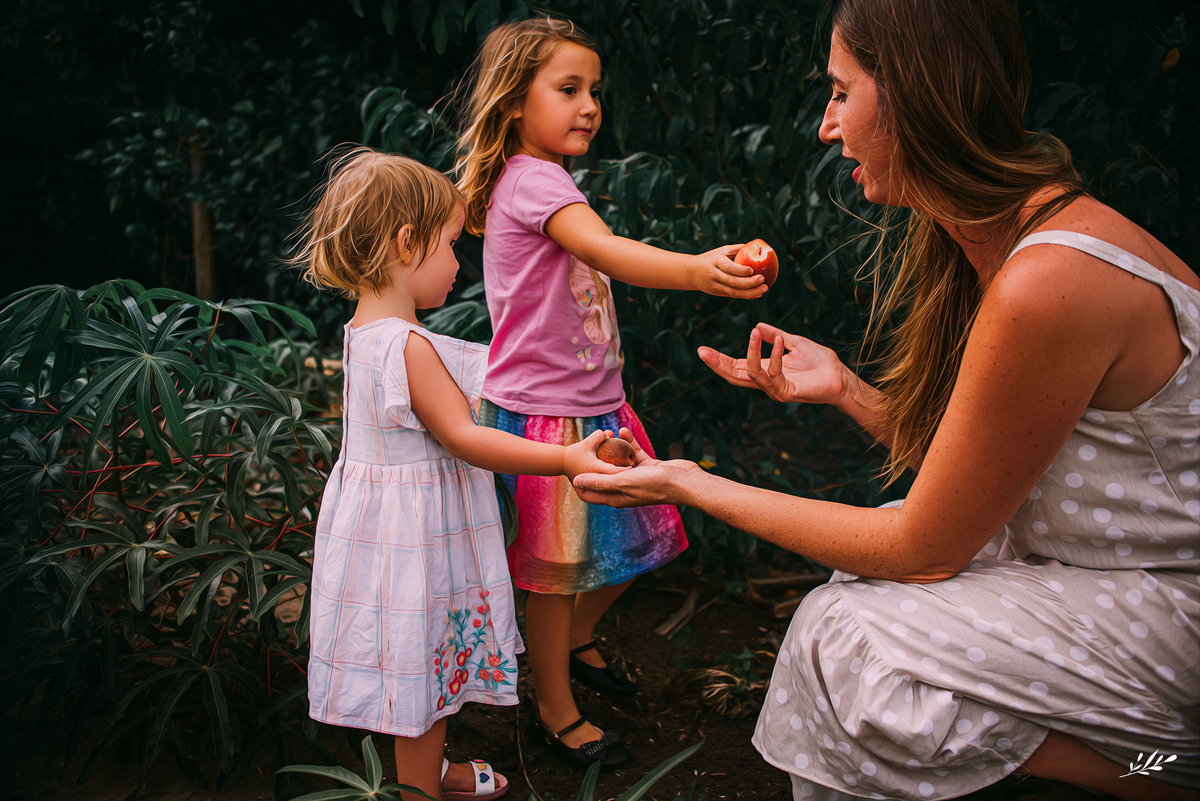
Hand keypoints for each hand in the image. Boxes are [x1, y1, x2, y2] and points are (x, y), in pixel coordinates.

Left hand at [572, 431, 705, 507]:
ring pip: (619, 461)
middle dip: (595, 461)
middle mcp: (624, 488)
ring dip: (613, 448)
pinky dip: (629, 443)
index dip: (580, 482)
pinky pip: (634, 453)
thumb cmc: (654, 485)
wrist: (684, 482)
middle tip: (587, 445)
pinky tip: (624, 431)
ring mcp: (636, 477)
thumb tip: (576, 481)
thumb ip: (599, 482)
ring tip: (606, 434)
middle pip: (603, 474)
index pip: (591, 493)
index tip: (571, 468)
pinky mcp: (648, 467)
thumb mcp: (622, 482)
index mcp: (616, 497)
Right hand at [687, 244, 766, 298]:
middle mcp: (714, 275)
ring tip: (764, 288)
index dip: (740, 270)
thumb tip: (754, 247)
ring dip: (750, 292)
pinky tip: (758, 293)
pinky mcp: (718, 293)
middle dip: (749, 282)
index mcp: (714, 261)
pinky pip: (734, 295)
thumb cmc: (710, 258)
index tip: (752, 270)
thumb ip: (736, 249)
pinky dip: (746, 295)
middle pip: (732, 282)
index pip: (728, 267)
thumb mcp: (720, 251)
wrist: (691, 272)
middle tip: (762, 279)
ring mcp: (715, 286)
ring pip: (734, 292)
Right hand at [698, 322, 849, 405]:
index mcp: (766, 371)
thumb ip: (775, 336)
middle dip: (718, 364)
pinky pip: (773, 375)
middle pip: (735, 375)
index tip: (702, 350)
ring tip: (752, 333)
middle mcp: (767, 382)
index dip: (719, 360)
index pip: (736, 366)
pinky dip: (773, 356)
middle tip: (702, 352)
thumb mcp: (794, 343)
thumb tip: (757, 326)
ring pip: (751, 375)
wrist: (840, 377)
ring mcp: (775, 389)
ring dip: (750, 353)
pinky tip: (777, 340)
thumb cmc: (820, 363)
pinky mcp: (787, 393)